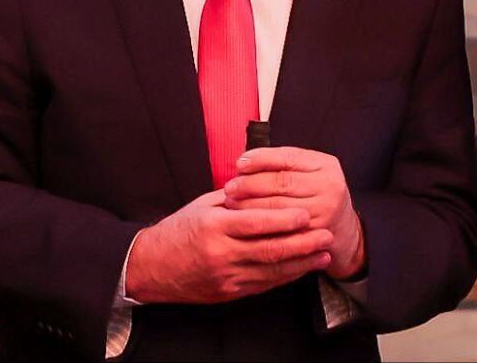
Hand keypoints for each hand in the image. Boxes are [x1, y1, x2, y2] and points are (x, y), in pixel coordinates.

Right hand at [125, 190, 332, 303]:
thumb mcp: (203, 206)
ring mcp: (225, 276)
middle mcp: (220, 253)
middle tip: (326, 234)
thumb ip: (236, 198)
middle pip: (269, 249)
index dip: (284, 220)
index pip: (255, 222)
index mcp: (213, 226)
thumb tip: (267, 184)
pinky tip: (302, 268)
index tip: (306, 214)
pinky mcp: (228, 292)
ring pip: (271, 271)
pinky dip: (285, 276)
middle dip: (302, 243)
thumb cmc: (178, 230)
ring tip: (323, 253)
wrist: (150, 267)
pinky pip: (263, 284)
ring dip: (301, 263)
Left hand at [225, 148, 365, 279]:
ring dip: (249, 205)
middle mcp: (329, 187)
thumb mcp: (310, 172)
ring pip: (277, 207)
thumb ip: (284, 164)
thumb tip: (244, 162)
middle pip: (281, 182)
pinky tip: (244, 223)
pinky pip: (280, 229)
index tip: (239, 164)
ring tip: (231, 203)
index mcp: (326, 166)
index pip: (288, 158)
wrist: (343, 230)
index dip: (260, 159)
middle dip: (250, 184)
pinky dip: (259, 226)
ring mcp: (324, 212)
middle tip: (230, 188)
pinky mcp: (314, 236)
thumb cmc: (317, 195)